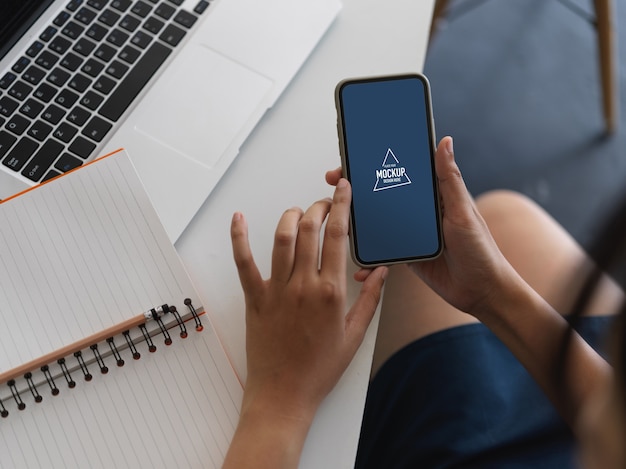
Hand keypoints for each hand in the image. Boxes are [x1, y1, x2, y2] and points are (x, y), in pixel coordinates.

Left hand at [230, 178, 386, 439]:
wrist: (285, 394)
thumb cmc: (319, 368)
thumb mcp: (354, 335)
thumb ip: (370, 300)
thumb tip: (380, 272)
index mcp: (332, 292)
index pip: (339, 237)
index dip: (342, 206)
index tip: (344, 189)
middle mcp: (304, 285)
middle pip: (310, 229)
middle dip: (319, 207)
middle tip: (325, 203)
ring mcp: (277, 290)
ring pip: (282, 238)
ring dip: (291, 216)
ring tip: (299, 211)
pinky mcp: (255, 298)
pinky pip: (244, 262)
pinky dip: (239, 237)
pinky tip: (238, 218)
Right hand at [326, 136, 516, 317]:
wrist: (481, 291)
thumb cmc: (481, 249)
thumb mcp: (463, 211)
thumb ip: (449, 179)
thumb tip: (445, 141)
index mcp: (433, 194)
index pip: (400, 171)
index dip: (376, 162)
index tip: (354, 157)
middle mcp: (418, 211)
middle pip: (382, 194)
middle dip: (356, 189)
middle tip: (334, 183)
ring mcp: (410, 233)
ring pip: (377, 222)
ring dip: (357, 223)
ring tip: (338, 221)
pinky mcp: (405, 254)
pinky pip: (381, 251)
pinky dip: (369, 258)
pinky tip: (359, 264)